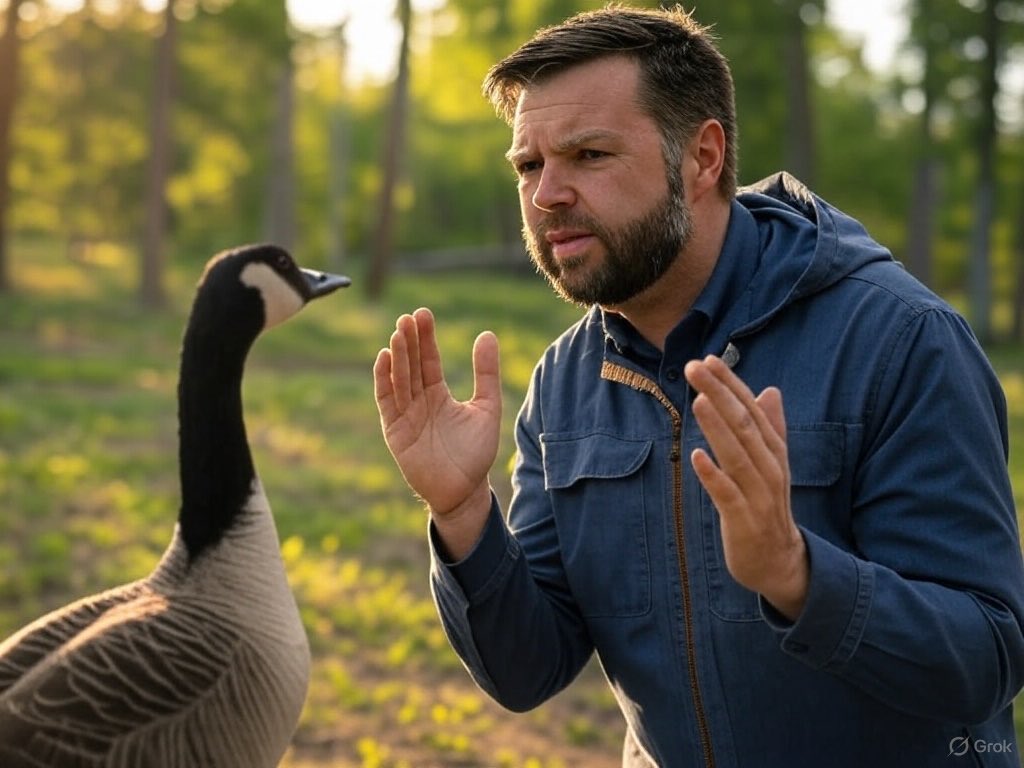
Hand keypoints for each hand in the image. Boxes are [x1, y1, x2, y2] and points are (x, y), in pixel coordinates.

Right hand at [374, 308, 501, 556]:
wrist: (464, 491)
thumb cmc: (476, 453)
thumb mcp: (487, 408)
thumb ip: (487, 374)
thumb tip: (488, 334)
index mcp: (438, 394)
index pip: (429, 359)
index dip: (426, 338)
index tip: (423, 314)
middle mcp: (419, 401)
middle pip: (411, 365)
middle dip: (409, 341)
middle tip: (408, 317)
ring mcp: (405, 415)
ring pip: (399, 379)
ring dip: (397, 356)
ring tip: (398, 333)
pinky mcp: (394, 430)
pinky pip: (387, 401)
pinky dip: (384, 381)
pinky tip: (384, 359)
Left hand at [684, 356, 807, 619]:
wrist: (780, 561)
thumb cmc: (768, 506)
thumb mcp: (772, 464)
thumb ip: (772, 428)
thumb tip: (770, 390)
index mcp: (773, 452)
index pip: (752, 410)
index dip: (731, 384)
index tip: (709, 359)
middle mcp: (769, 468)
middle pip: (745, 425)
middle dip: (721, 394)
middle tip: (696, 367)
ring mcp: (758, 495)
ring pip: (738, 456)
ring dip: (718, 428)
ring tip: (699, 400)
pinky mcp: (744, 521)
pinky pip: (728, 495)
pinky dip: (714, 475)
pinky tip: (697, 456)